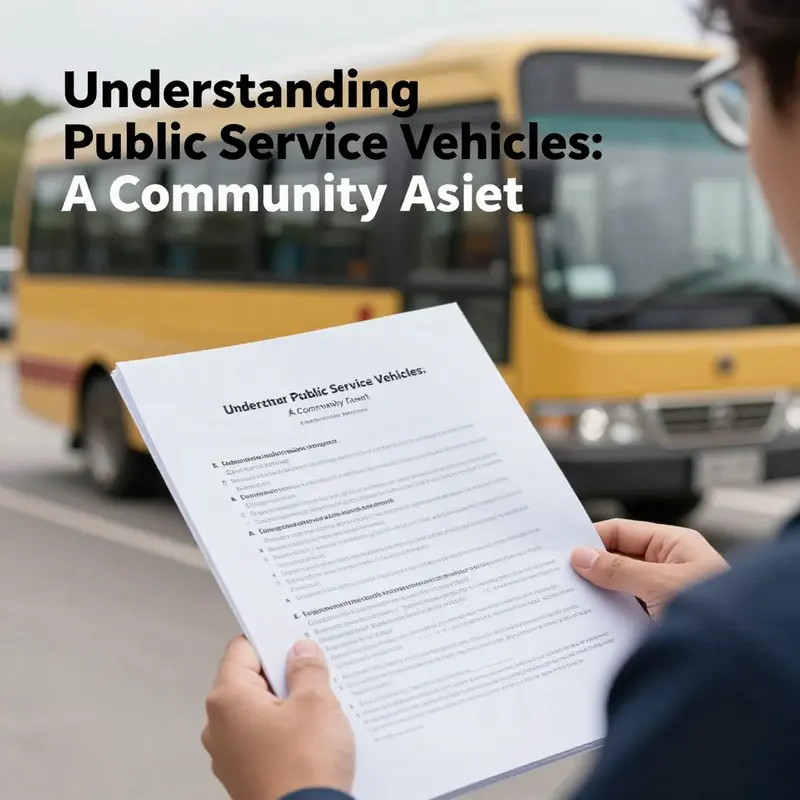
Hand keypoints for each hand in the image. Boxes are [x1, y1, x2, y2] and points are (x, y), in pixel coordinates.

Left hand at [202, 637, 354, 799]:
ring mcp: (230, 753)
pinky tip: (313, 735)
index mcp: (228, 699)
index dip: (271, 639)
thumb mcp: (316, 703)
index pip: (243, 649)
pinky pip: (264, 737)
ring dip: (288, 703)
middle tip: (315, 673)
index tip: (296, 638)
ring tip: (320, 708)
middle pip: (251, 679)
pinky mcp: (245, 773)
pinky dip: (286, 730)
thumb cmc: (304, 769)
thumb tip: (301, 651)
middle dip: (284, 673)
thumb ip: (307, 669)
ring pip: (260, 709)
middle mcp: (219, 725)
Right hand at [570, 518, 728, 617]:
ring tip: (571, 602)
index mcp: (674, 545)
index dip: (591, 539)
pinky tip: (591, 624)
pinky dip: (610, 617)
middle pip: (618, 560)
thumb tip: (582, 556)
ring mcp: (665, 595)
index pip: (621, 532)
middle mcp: (669, 567)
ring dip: (601, 595)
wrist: (745, 664)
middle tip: (561, 578)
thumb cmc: (722, 615)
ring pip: (621, 589)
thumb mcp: (661, 584)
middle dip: (592, 569)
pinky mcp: (662, 623)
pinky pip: (628, 613)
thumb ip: (619, 569)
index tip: (563, 551)